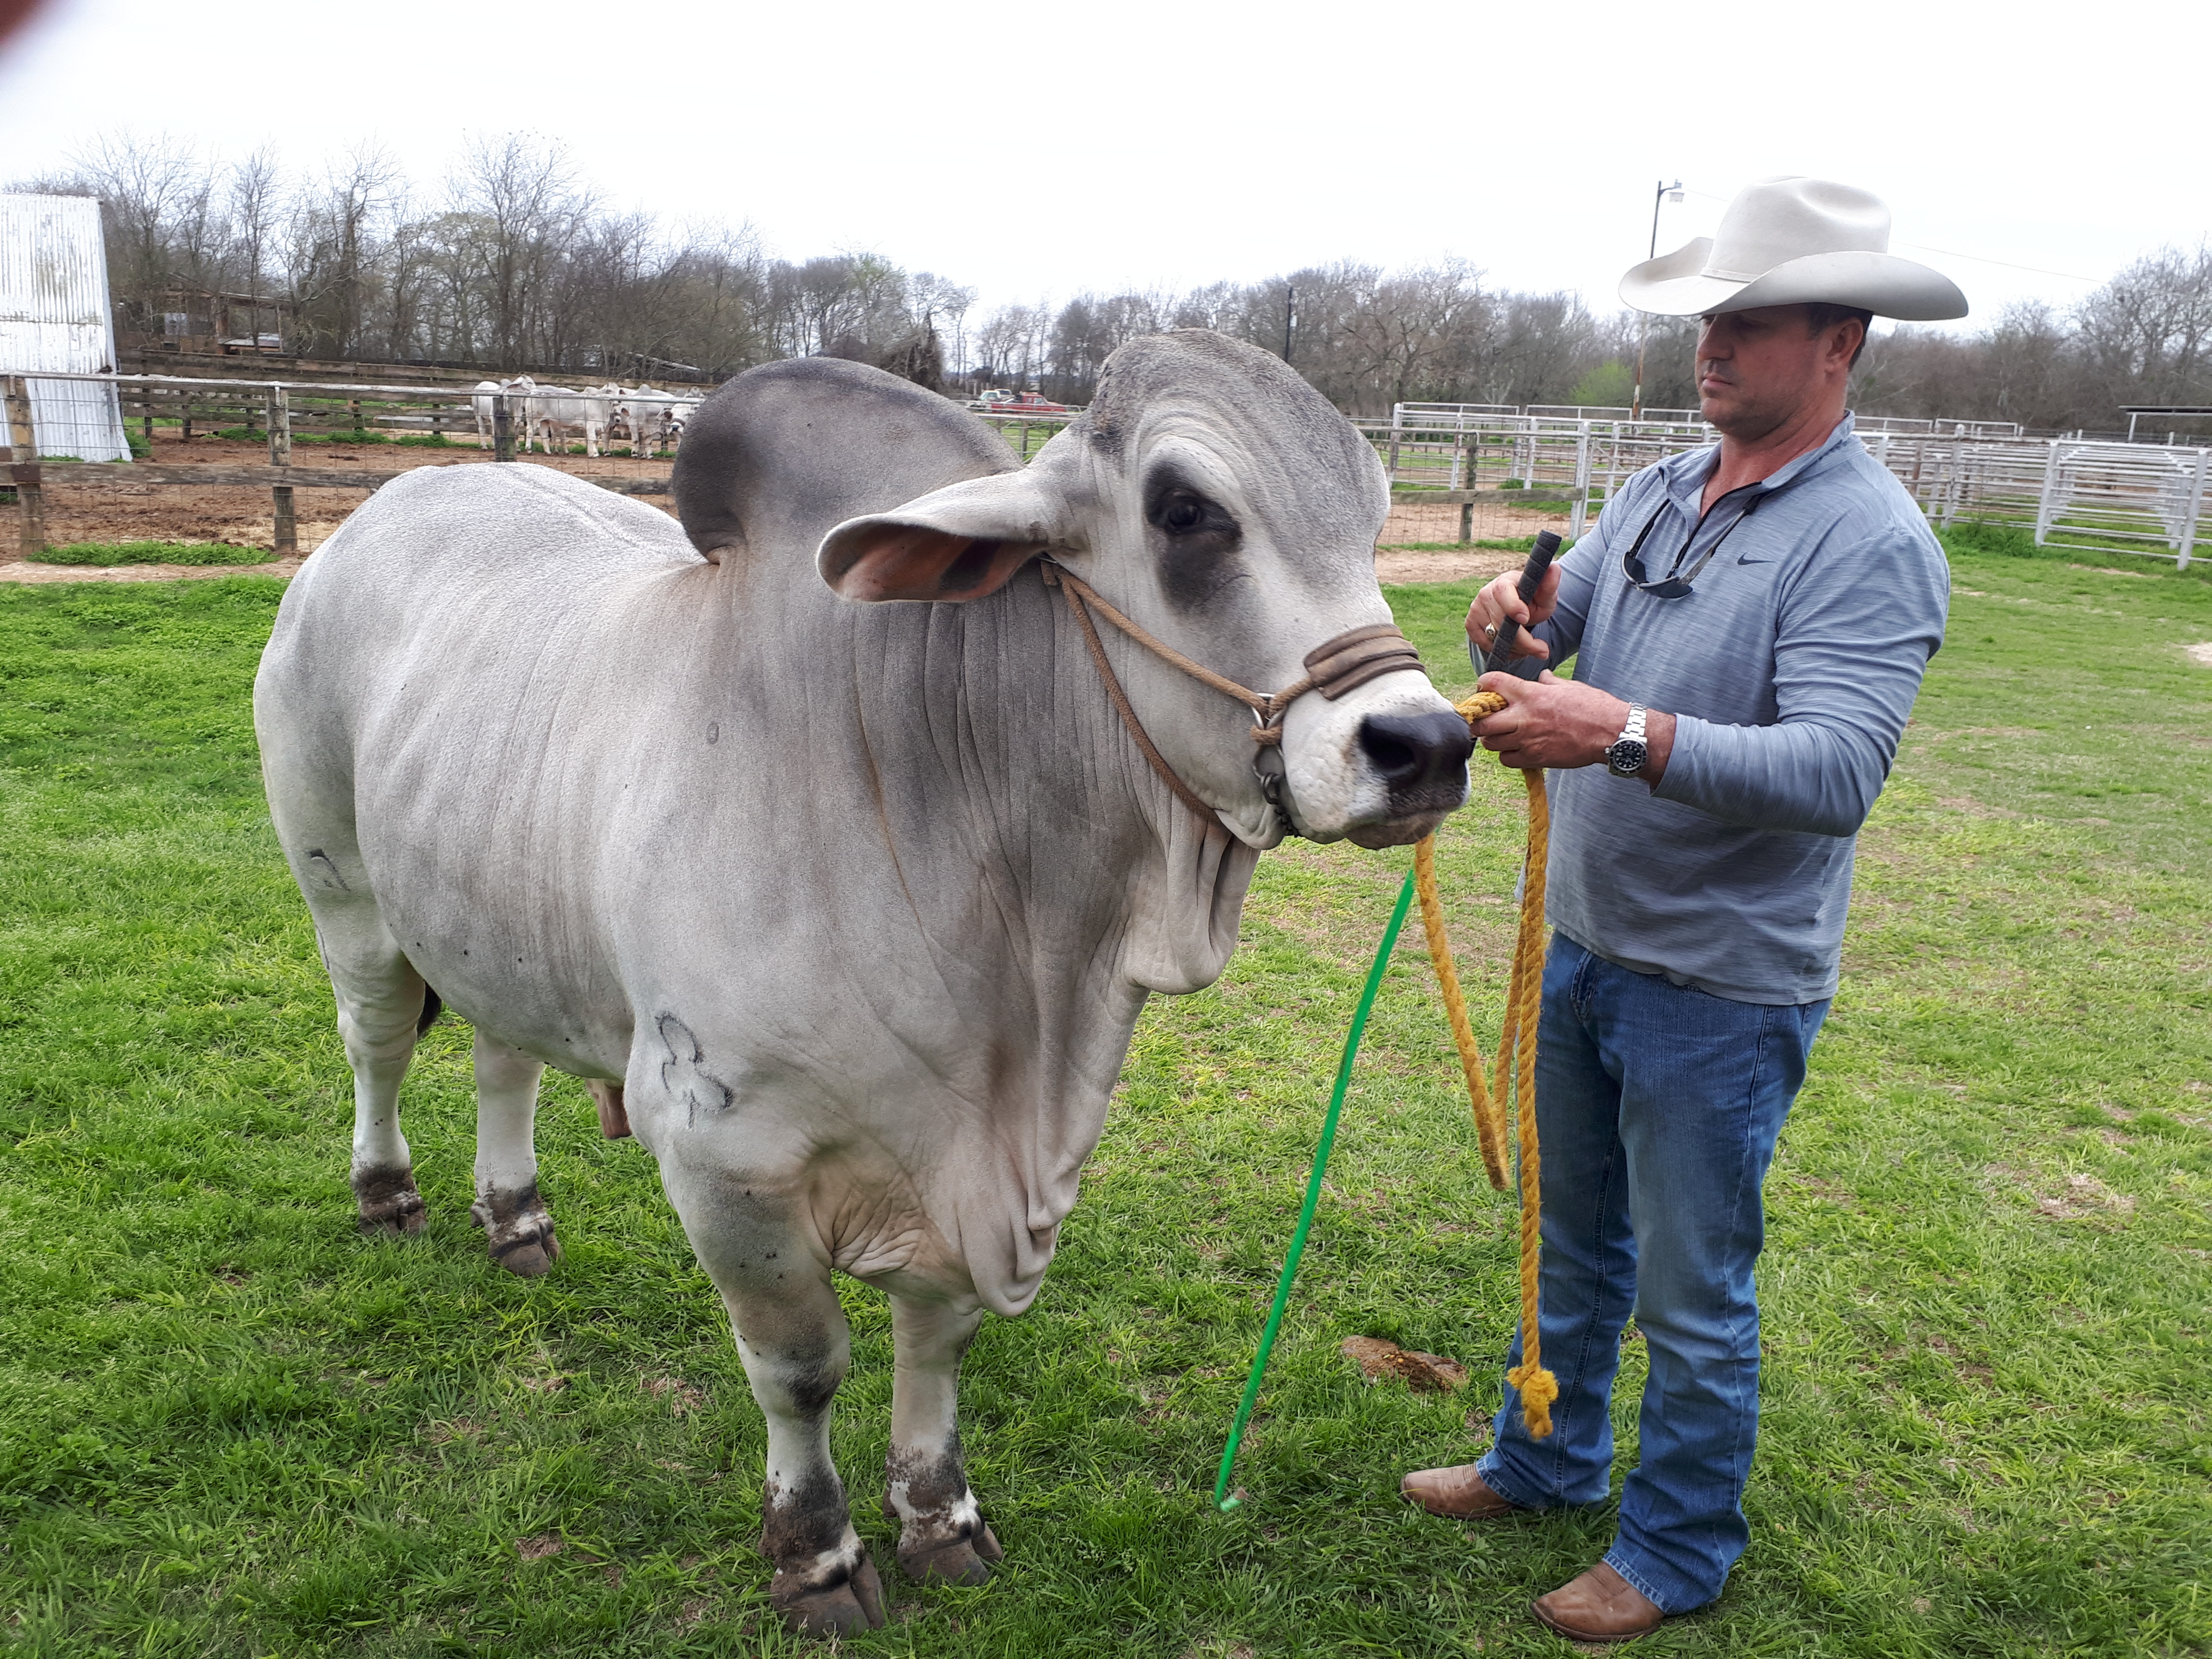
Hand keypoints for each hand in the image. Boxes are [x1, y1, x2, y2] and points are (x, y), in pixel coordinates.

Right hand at [1465, 564, 1560, 665]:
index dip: (1512, 606)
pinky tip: (1513, 647)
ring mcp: (1475, 608)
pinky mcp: (1470, 623)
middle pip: (1501, 622)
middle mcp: (1486, 593)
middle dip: (1524, 641)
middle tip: (1542, 651)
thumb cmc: (1532, 600)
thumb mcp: (1544, 595)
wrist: (1517, 608)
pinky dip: (1501, 651)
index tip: (1525, 618)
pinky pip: (1484, 644)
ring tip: (1529, 647)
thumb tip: (1554, 567)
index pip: (1503, 592)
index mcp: (1505, 581)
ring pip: (1493, 636)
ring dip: (1515, 648)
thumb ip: (1549, 585)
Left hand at [1472, 671, 1673, 782]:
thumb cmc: (1593, 707)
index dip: (1483, 686)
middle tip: (1487, 720)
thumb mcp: (1569, 686)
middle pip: (1482, 722)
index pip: (1491, 683)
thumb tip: (1542, 677)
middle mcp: (1524, 716)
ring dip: (1494, 739)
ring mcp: (1528, 739)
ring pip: (1491, 743)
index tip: (1485, 691)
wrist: (1610, 733)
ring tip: (1505, 735)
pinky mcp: (1535, 758)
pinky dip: (1508, 756)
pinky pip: (1507, 759)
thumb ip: (1549, 682)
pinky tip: (1518, 749)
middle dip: (1480, 721)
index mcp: (1530, 693)